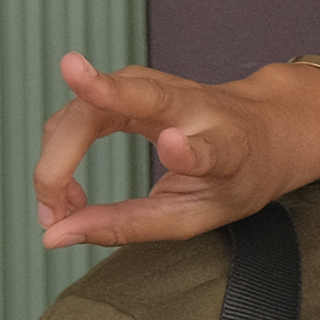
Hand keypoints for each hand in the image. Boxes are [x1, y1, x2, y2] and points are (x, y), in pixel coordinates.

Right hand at [34, 52, 319, 247]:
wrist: (266, 129)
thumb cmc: (233, 177)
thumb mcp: (196, 214)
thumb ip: (131, 225)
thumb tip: (56, 236)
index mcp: (228, 147)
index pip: (209, 149)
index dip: (188, 152)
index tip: (172, 145)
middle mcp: (192, 106)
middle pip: (141, 96)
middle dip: (99, 97)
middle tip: (54, 199)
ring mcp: (157, 86)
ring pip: (91, 106)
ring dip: (57, 160)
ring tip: (58, 209)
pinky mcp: (128, 83)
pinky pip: (79, 113)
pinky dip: (58, 152)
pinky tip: (64, 192)